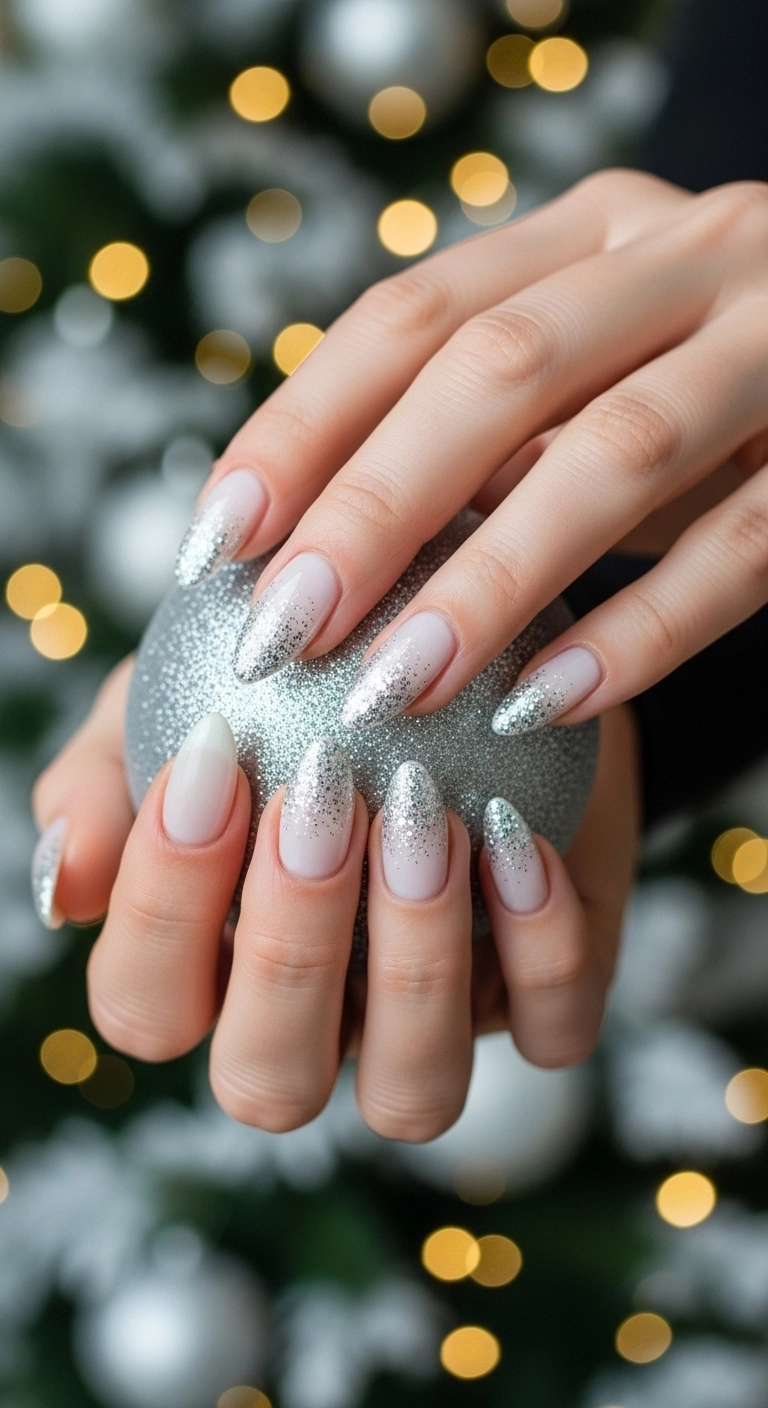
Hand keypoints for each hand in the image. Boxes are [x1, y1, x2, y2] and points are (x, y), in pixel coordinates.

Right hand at [32, 659, 637, 1136]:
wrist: (452, 648)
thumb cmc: (294, 686)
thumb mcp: (177, 701)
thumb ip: (103, 782)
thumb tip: (69, 884)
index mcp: (211, 973)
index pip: (147, 1006)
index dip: (164, 908)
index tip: (207, 759)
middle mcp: (316, 1025)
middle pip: (270, 1081)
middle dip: (290, 949)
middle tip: (320, 801)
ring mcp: (431, 1028)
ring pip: (411, 1092)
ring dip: (416, 964)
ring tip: (427, 820)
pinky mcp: (543, 1000)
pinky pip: (551, 1031)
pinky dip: (538, 945)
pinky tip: (516, 837)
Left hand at [175, 169, 767, 734]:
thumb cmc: (707, 394)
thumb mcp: (592, 375)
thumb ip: (481, 424)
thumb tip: (306, 543)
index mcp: (589, 234)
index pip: (412, 315)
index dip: (301, 428)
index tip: (217, 543)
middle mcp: (682, 256)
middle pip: (494, 369)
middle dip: (372, 508)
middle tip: (284, 630)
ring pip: (613, 454)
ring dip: (490, 579)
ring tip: (394, 686)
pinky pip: (740, 547)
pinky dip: (639, 631)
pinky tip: (548, 704)